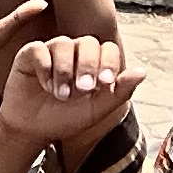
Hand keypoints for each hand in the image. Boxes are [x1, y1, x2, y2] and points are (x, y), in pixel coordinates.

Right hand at [0, 36, 141, 150]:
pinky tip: (45, 85)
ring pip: (64, 44)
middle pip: (88, 42)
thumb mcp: (96, 110)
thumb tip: (142, 71)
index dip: (109, 62)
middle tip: (83, 89)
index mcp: (94, 62)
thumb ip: (119, 92)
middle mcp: (74, 52)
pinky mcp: (30, 53)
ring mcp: (52, 50)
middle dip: (88, 66)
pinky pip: (40, 49)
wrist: (33, 129)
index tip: (105, 83)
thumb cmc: (65, 118)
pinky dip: (45, 67)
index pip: (108, 49)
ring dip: (64, 71)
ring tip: (61, 94)